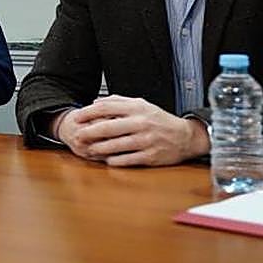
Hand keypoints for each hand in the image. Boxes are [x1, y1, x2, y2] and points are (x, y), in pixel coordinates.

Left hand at [59, 95, 209, 166]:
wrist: (185, 137)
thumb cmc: (159, 120)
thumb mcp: (142, 104)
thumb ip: (118, 101)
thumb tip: (96, 102)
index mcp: (137, 108)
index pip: (107, 107)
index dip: (89, 113)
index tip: (77, 117)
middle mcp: (141, 123)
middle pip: (108, 127)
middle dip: (89, 132)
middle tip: (77, 136)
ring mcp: (146, 140)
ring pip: (116, 145)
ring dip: (99, 148)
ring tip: (88, 149)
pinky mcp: (150, 156)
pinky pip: (128, 159)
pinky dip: (115, 160)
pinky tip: (107, 160)